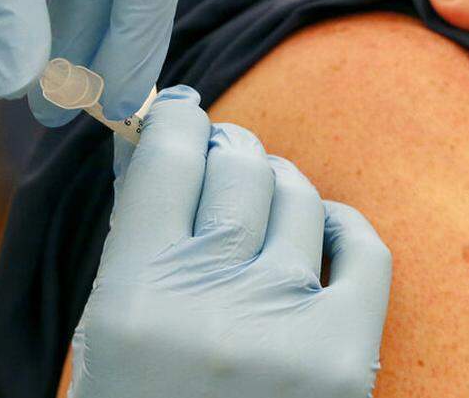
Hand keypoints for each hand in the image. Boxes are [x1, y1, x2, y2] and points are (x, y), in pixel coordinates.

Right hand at [72, 86, 391, 397]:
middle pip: (236, 164)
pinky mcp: (348, 356)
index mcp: (131, 300)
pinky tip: (319, 234)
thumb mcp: (106, 336)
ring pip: (296, 195)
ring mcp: (287, 329)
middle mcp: (211, 306)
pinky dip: (341, 225)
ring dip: (277, 185)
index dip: (175, 118)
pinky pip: (363, 245)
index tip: (179, 113)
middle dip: (227, 148)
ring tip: (261, 205)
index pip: (166, 156)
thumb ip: (133, 243)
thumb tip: (163, 141)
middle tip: (222, 154)